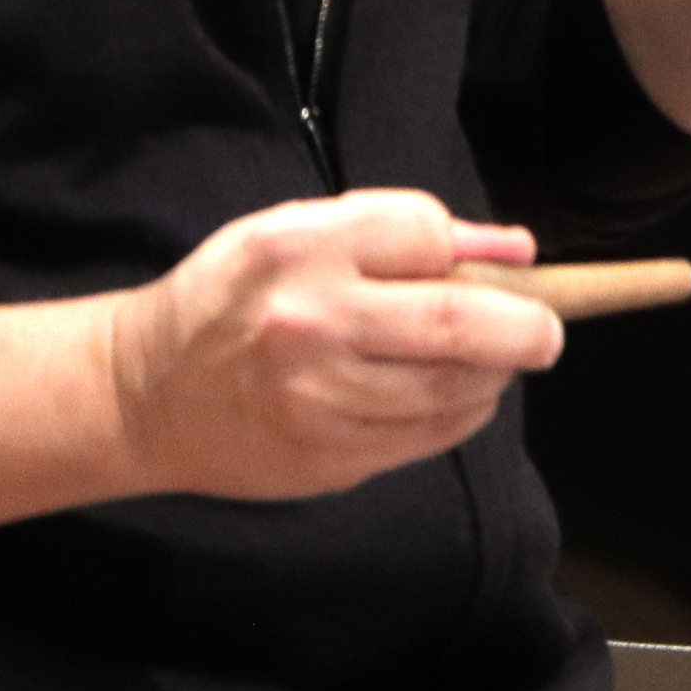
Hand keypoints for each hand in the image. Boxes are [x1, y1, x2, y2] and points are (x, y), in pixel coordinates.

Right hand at [102, 192, 563, 500]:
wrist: (144, 395)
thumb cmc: (229, 302)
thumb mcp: (294, 234)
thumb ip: (401, 230)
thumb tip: (515, 250)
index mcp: (300, 251)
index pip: (427, 234)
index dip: (470, 250)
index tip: (492, 268)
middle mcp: (312, 325)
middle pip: (462, 324)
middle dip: (528, 329)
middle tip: (546, 332)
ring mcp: (321, 402)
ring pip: (457, 389)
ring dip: (494, 375)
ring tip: (490, 361)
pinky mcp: (330, 460)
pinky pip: (431, 438)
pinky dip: (460, 415)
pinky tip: (447, 396)